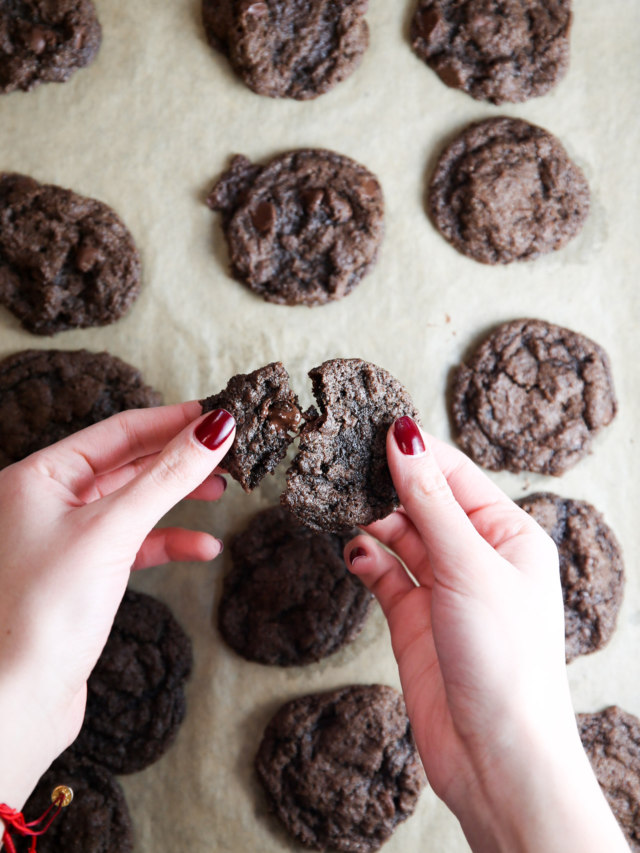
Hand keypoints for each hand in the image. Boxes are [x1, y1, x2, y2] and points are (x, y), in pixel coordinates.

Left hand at [0, 403, 234, 810]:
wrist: (17, 700)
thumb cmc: (44, 611)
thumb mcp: (113, 529)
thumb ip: (167, 476)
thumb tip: (216, 428)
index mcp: (39, 477)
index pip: (118, 431)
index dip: (172, 421)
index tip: (218, 415)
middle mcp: (47, 502)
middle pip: (128, 464)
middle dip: (179, 460)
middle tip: (228, 452)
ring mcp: (65, 539)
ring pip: (134, 504)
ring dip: (178, 500)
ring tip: (221, 493)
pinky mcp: (83, 576)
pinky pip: (134, 544)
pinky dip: (169, 542)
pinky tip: (202, 547)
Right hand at [346, 417, 628, 852]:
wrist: (494, 755)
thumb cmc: (504, 658)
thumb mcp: (467, 565)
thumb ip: (429, 500)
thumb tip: (403, 435)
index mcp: (509, 534)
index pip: (456, 474)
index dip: (416, 451)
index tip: (372, 428)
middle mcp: (477, 556)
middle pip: (425, 501)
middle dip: (387, 486)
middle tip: (343, 469)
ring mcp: (444, 588)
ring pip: (400, 535)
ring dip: (373, 522)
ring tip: (343, 510)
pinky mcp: (415, 619)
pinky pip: (385, 574)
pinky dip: (367, 560)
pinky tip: (354, 555)